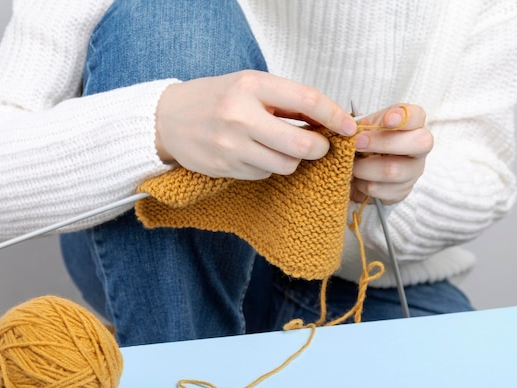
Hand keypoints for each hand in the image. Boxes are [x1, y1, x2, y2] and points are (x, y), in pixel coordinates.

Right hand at [154, 70, 356, 179]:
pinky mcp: (225, 167)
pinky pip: (263, 174)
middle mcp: (241, 116)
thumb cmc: (213, 98)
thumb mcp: (247, 85)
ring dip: (292, 159)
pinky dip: (268, 166)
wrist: (167, 119)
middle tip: (319, 146)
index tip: (348, 126)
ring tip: (281, 147)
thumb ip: (284, 100)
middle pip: (301, 144)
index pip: (307, 100)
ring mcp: (231, 145)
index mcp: (251, 86)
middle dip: (319, 148)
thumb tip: (326, 119)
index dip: (334, 115)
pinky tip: (255, 154)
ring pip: (285, 165)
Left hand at [350, 104, 432, 204]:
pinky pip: (381, 189)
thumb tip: (354, 128)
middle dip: (384, 143)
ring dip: (365, 167)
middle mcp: (420, 148)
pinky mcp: (402, 191)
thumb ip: (364, 124)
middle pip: (418, 143)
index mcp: (413, 125)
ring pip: (393, 170)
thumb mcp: (367, 127)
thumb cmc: (370, 140)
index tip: (387, 120)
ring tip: (352, 164)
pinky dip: (363, 184)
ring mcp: (414, 171)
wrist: (367, 168)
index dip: (404, 118)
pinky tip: (358, 179)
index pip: (417, 116)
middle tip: (358, 142)